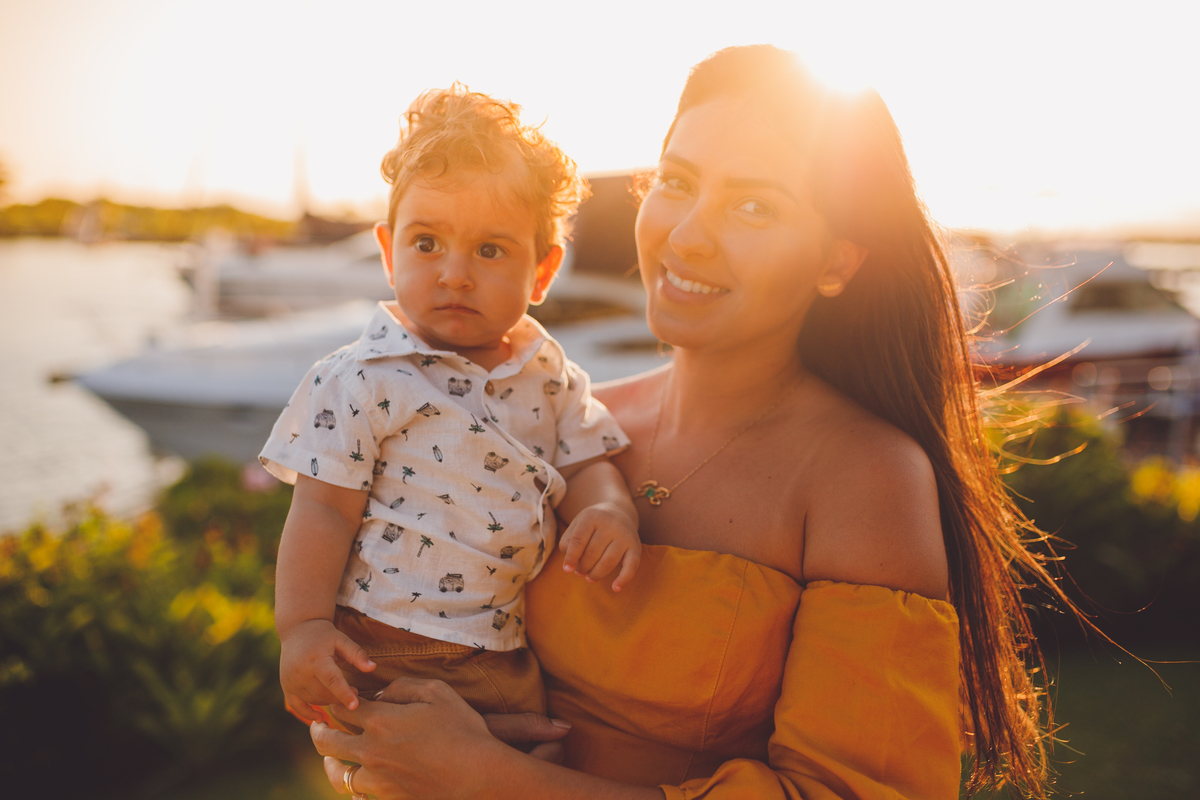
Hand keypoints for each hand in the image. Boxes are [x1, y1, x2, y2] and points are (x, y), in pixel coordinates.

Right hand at [280, 618, 375, 722]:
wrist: (298, 629)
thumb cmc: (324, 634)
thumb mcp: (341, 640)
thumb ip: (357, 654)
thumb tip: (373, 668)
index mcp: (316, 660)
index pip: (332, 681)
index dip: (344, 694)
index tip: (355, 705)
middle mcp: (301, 673)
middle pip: (324, 694)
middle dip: (341, 697)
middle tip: (356, 690)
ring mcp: (291, 681)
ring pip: (314, 700)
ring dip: (329, 701)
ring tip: (341, 692)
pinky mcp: (286, 686)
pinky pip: (297, 706)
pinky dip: (308, 714)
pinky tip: (320, 718)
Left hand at [312, 676, 569, 798]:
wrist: (478, 777)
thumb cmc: (462, 730)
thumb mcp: (437, 693)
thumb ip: (403, 687)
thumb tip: (381, 693)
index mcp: (380, 721)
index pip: (342, 708)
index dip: (335, 702)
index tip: (336, 700)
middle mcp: (370, 751)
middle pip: (328, 742)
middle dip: (319, 731)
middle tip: (316, 727)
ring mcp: (377, 779)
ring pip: (339, 775)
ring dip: (331, 765)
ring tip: (330, 761)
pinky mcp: (387, 799)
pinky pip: (358, 796)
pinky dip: (354, 790)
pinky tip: (357, 785)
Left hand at [558, 501, 640, 590]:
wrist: (619, 511)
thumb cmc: (593, 523)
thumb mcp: (577, 524)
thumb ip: (568, 541)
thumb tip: (570, 565)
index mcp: (591, 516)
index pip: (578, 540)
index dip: (571, 557)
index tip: (567, 570)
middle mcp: (610, 524)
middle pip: (592, 553)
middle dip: (583, 567)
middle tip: (579, 572)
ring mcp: (624, 535)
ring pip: (608, 561)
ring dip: (596, 574)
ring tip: (589, 578)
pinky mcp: (636, 546)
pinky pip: (632, 565)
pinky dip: (624, 579)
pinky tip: (615, 588)